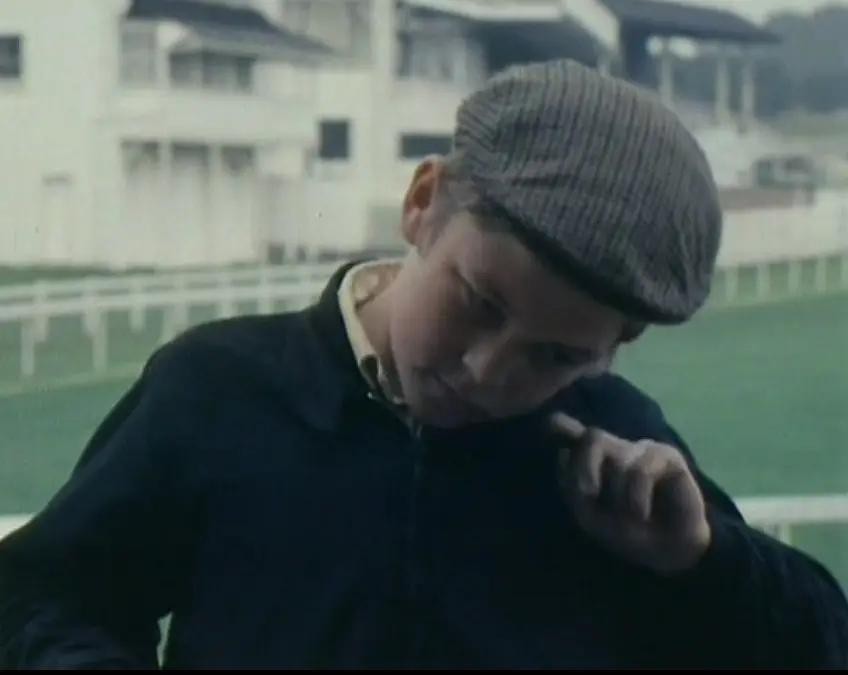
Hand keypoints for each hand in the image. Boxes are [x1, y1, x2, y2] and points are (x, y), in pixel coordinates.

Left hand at [549, 412, 711, 574]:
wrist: (668, 552)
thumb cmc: (628, 533)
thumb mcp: (591, 516)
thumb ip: (573, 487)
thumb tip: (563, 452)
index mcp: (597, 460)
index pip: (575, 432)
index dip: (561, 424)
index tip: (551, 423)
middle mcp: (618, 449)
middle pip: (593, 437)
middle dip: (585, 466)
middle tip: (588, 494)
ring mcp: (642, 450)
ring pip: (617, 459)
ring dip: (618, 495)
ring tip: (630, 516)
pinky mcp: (667, 456)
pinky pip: (640, 470)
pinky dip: (637, 498)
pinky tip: (642, 514)